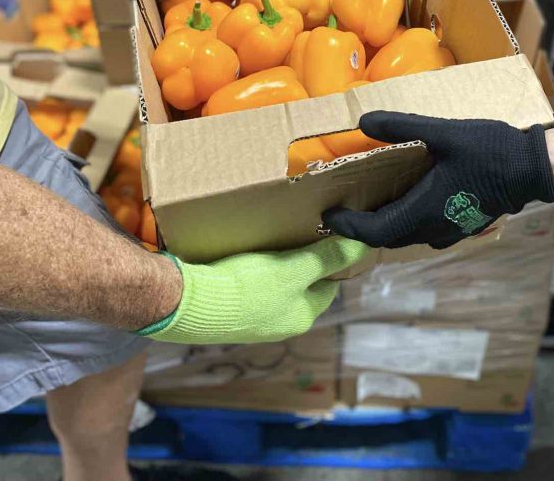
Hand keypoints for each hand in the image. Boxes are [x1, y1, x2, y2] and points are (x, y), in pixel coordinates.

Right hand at [138, 236, 367, 343]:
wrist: (188, 303)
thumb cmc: (247, 287)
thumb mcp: (294, 268)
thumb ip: (328, 257)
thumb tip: (365, 245)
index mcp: (301, 317)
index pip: (329, 286)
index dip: (333, 260)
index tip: (331, 235)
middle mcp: (279, 324)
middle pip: (302, 285)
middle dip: (304, 260)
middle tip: (301, 228)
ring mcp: (252, 320)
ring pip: (276, 285)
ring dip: (277, 263)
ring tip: (273, 235)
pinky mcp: (228, 310)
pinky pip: (250, 286)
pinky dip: (252, 269)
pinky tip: (244, 251)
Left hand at [322, 112, 553, 249]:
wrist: (534, 168)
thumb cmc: (489, 150)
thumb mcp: (442, 133)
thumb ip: (401, 127)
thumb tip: (362, 121)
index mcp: (424, 211)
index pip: (374, 232)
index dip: (349, 227)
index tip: (328, 215)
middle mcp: (433, 229)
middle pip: (387, 237)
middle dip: (361, 227)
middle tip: (342, 208)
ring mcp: (450, 231)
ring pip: (406, 235)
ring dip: (383, 224)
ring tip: (367, 202)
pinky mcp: (462, 225)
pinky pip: (423, 230)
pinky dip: (404, 220)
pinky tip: (404, 198)